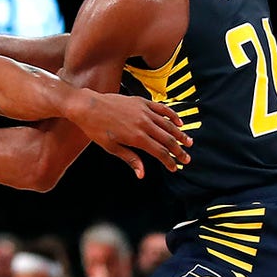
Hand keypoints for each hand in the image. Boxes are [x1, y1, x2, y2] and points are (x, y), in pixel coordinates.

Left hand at [66, 90, 191, 177]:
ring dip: (179, 134)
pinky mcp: (141, 101)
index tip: (174, 168)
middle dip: (179, 150)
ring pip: (168, 124)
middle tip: (187, 159)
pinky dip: (172, 115)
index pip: (159, 152)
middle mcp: (144, 124)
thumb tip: (142, 174)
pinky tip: (178, 122)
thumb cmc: (97, 129)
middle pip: (167, 139)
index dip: (169, 161)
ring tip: (189, 142)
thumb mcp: (112, 147)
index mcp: (137, 138)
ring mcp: (144, 111)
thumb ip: (130, 159)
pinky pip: (161, 108)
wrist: (87, 106)